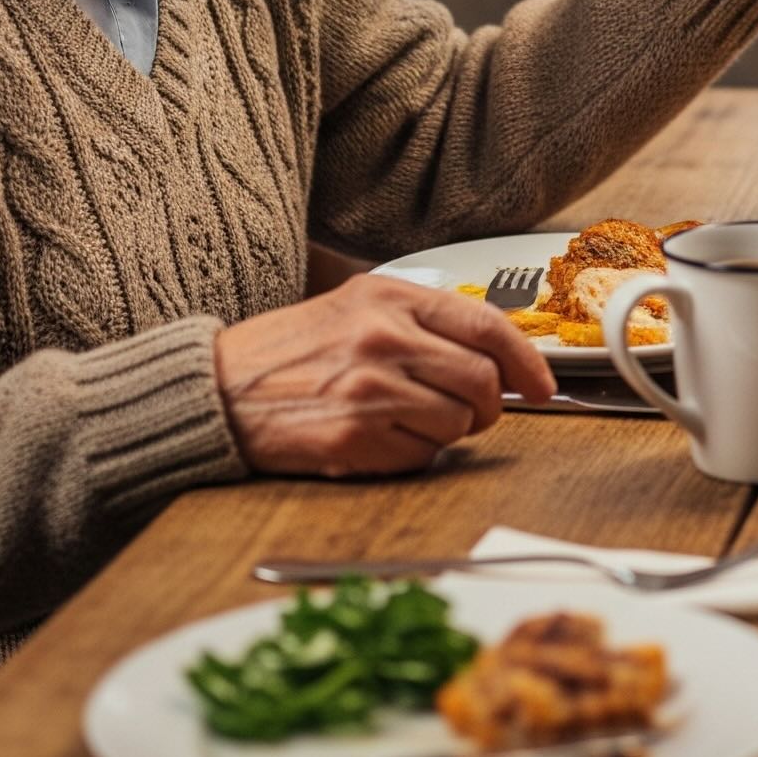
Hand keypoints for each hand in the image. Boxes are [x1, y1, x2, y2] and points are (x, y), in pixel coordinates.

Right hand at [212, 275, 554, 477]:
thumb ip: (424, 321)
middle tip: (471, 411)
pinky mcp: (351, 438)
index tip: (542, 386)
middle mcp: (384, 339)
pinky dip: (412, 455)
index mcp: (391, 299)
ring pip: (458, 425)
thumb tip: (496, 351)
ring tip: (405, 418)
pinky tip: (377, 438)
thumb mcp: (358, 307)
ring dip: (446, 431)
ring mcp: (369, 390)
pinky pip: (420, 457)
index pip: (488, 326)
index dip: (527, 361)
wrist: (215, 389)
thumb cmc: (290, 350)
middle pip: (484, 382)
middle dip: (488, 406)